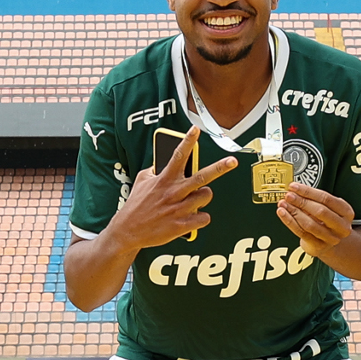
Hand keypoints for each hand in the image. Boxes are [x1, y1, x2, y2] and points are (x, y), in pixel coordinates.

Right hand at [114, 127, 235, 253]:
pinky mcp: (182, 225)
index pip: (178, 155)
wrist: (128, 230)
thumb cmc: (136, 205)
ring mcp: (179, 209)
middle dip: (219, 167)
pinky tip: (193, 217)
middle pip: (202, 176)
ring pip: (206, 196)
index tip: (195, 129)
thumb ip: (156, 169)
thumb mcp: (142, 180)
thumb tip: (165, 160)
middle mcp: (174, 192)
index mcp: (164, 179)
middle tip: (232, 161)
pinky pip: (204, 217)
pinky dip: (201, 217)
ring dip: (204, 196)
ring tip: (195, 199)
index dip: (188, 141)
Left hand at [276, 183, 354, 258]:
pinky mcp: (318, 246)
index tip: (295, 186)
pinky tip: (283, 214)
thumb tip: (294, 190)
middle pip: (320, 211)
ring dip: (294, 212)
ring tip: (283, 204)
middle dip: (301, 201)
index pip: (326, 199)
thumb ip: (313, 199)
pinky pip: (301, 233)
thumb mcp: (327, 207)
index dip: (308, 191)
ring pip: (309, 224)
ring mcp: (331, 238)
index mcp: (346, 212)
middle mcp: (342, 226)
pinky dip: (289, 221)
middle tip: (288, 195)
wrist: (328, 242)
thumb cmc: (326, 221)